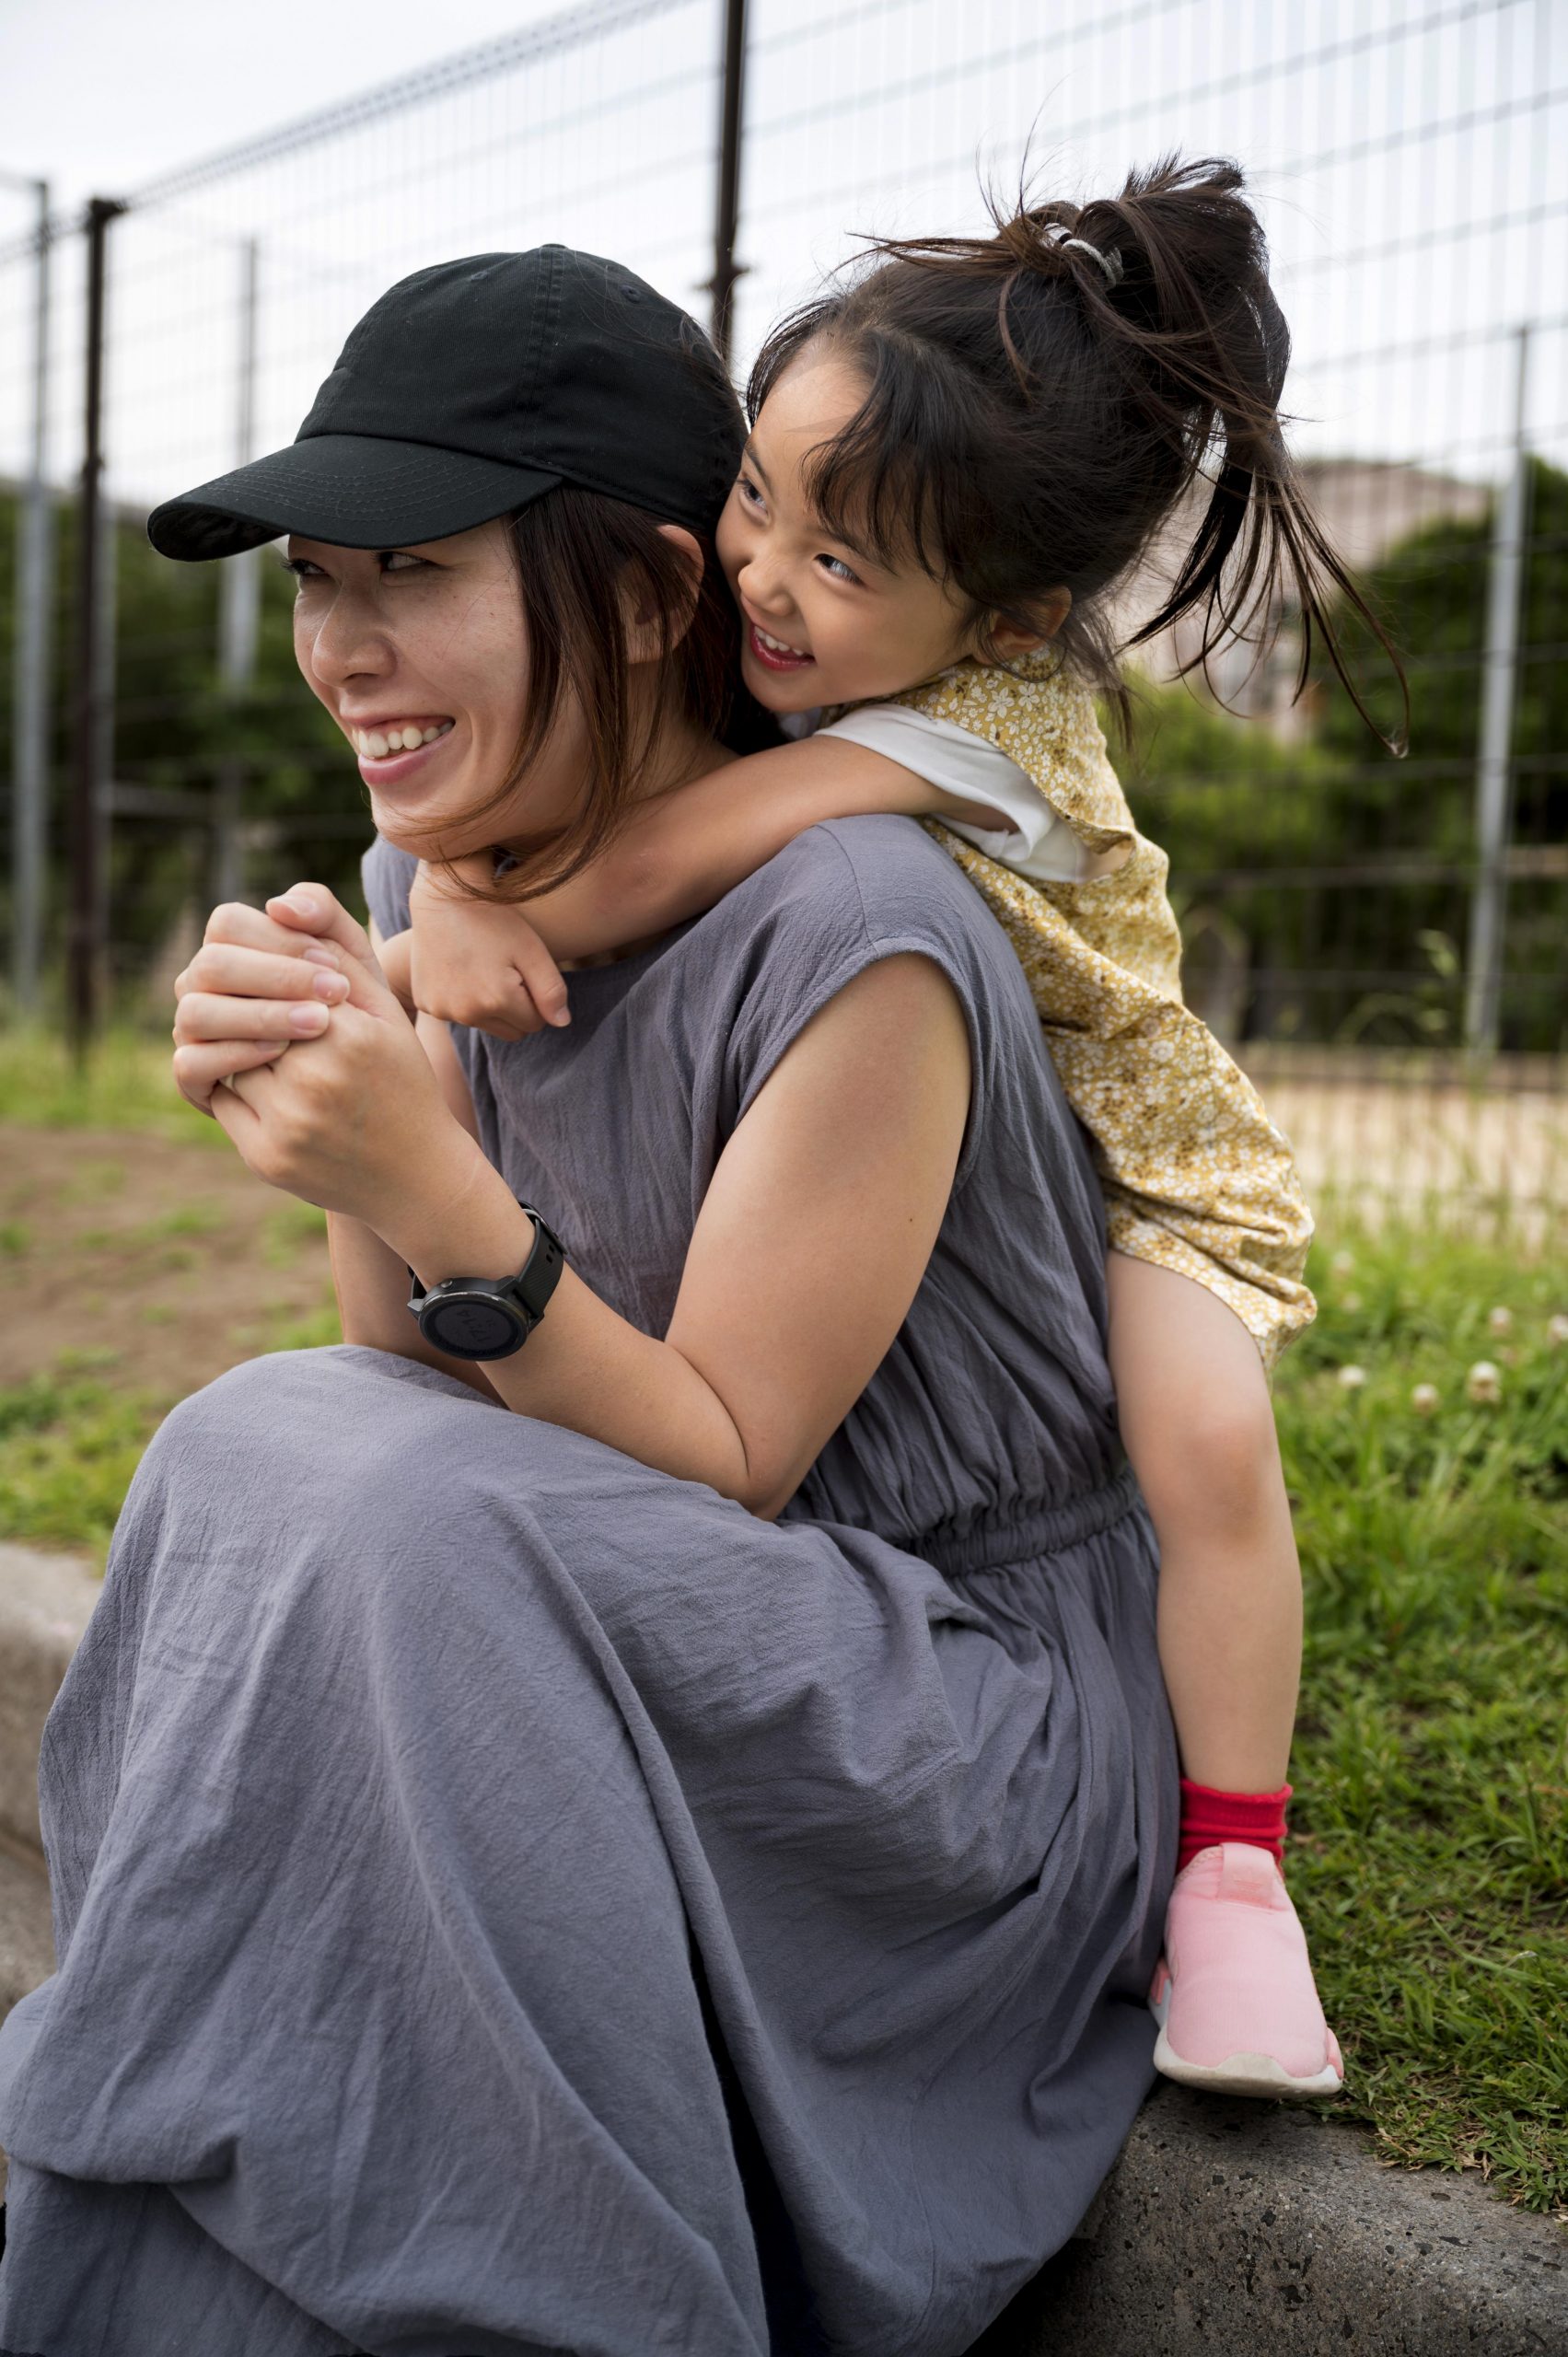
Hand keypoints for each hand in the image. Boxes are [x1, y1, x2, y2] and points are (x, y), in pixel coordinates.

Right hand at [172, 894, 367, 1112]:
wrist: (365, 1086)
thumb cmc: (355, 1013)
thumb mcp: (353, 962)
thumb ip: (326, 917)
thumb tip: (279, 905)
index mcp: (230, 950)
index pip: (227, 924)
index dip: (279, 940)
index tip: (333, 965)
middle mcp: (201, 987)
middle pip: (211, 966)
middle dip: (277, 976)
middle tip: (337, 994)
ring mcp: (193, 1033)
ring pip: (196, 1012)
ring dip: (260, 1014)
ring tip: (319, 1024)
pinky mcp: (195, 1080)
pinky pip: (190, 1064)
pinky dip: (233, 1055)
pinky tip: (281, 1053)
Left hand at [191, 888, 484, 1239]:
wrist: (417, 1177)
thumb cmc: (397, 1076)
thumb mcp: (383, 1004)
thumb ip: (338, 942)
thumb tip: (276, 904)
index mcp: (352, 1032)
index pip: (270, 968)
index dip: (264, 964)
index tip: (275, 970)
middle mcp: (318, 1078)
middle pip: (240, 1009)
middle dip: (243, 1002)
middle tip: (255, 1004)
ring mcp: (288, 1122)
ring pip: (223, 1051)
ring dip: (236, 1042)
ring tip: (265, 1046)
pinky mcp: (265, 1157)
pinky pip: (219, 1097)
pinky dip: (230, 1082)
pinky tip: (265, 1086)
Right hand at [409, 862, 569, 1040]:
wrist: (444, 898)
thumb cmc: (493, 920)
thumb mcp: (531, 950)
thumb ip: (551, 990)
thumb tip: (561, 1022)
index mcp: (496, 1000)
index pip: (534, 1023)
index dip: (536, 1000)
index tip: (525, 973)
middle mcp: (466, 1012)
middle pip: (510, 1032)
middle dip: (515, 1010)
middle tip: (506, 972)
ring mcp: (442, 1009)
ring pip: (484, 1024)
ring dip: (489, 1007)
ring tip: (483, 969)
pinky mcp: (425, 1003)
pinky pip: (456, 1014)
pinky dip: (462, 1000)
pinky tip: (460, 971)